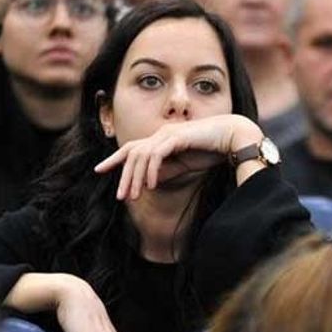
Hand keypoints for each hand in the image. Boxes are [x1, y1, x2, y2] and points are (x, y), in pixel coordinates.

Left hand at [94, 115, 263, 199]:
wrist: (232, 137)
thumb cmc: (211, 150)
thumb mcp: (183, 166)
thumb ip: (165, 171)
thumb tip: (147, 183)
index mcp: (161, 140)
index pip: (132, 149)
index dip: (114, 159)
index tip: (99, 170)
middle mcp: (160, 135)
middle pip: (132, 154)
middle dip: (123, 176)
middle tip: (120, 197)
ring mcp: (167, 134)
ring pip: (141, 156)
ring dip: (135, 177)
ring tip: (134, 196)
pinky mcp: (176, 137)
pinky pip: (156, 155)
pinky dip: (151, 171)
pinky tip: (151, 186)